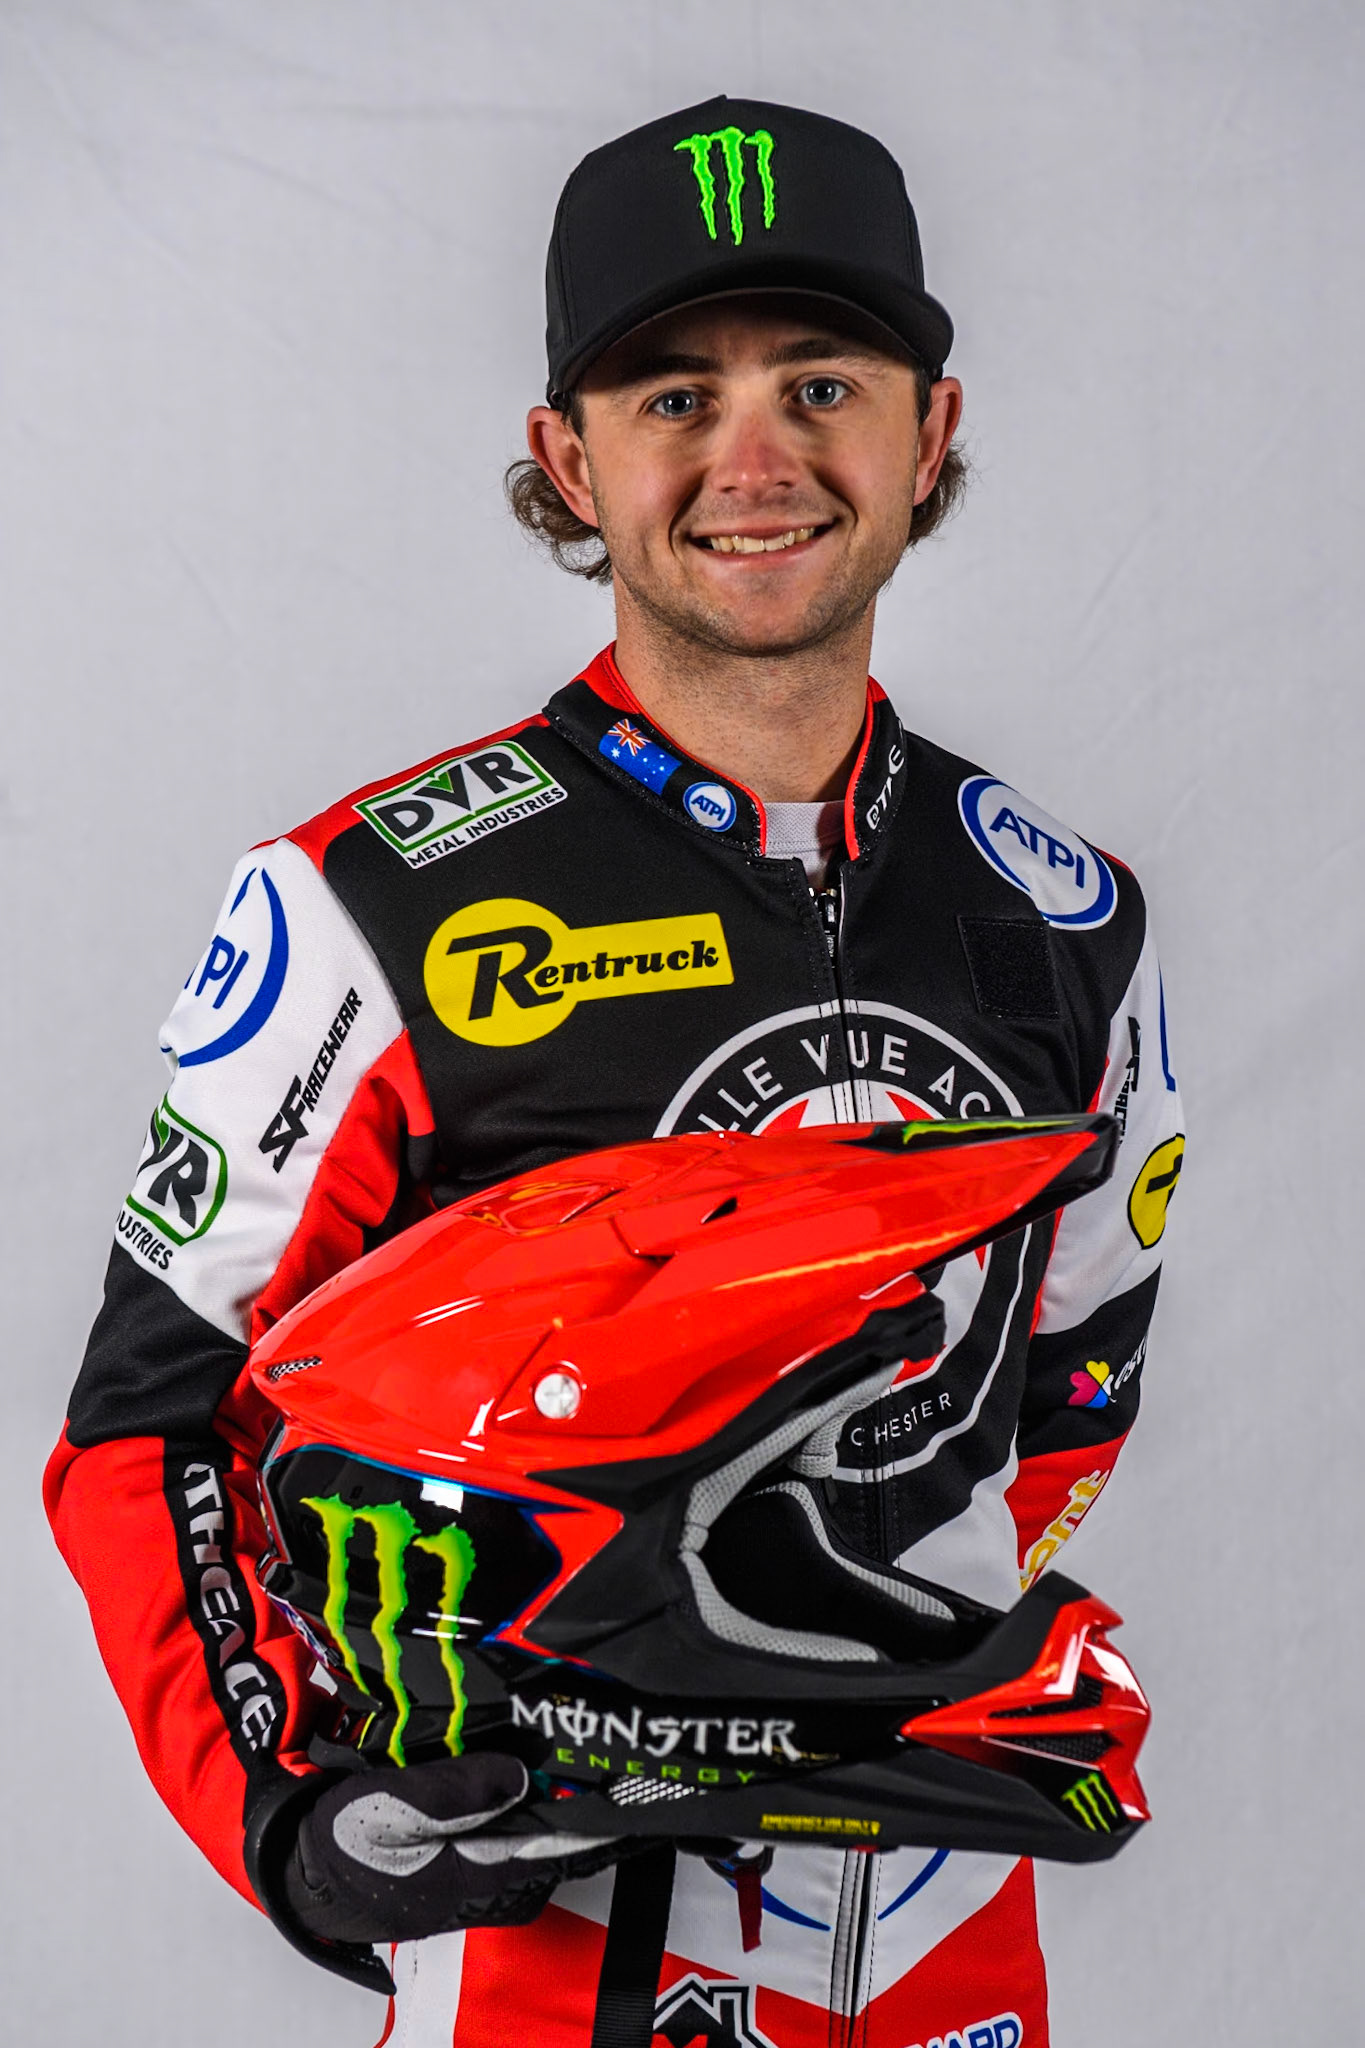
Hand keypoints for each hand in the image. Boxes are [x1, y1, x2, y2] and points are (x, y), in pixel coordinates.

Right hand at [282, 1751, 621, 1944]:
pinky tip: (535, 1778)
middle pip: (558, 1845)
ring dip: (560, 1808)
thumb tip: (519, 1774)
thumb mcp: (393, 1803)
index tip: (633, 1784)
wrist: (306, 1871)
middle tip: (613, 1754)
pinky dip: (533, 1812)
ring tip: (584, 1760)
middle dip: (585, 1806)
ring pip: (539, 1842)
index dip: (599, 1817)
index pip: (561, 1847)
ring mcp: (481, 1882)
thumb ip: (457, 1790)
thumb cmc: (346, 1840)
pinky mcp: (468, 1871)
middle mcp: (491, 1886)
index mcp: (478, 1873)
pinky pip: (518, 1841)